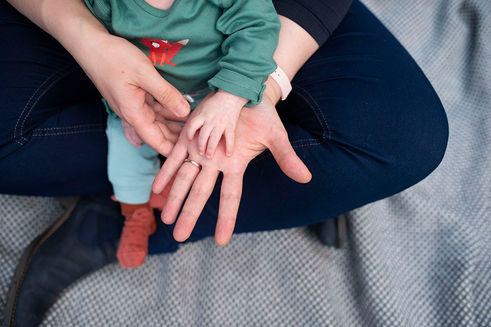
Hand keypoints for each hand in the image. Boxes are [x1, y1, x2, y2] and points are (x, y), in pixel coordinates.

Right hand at [75, 33, 189, 155]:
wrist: (91, 45)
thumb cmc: (114, 57)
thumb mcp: (144, 74)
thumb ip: (166, 94)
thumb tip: (184, 112)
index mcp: (134, 113)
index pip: (156, 140)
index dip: (172, 150)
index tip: (189, 155)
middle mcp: (133, 113)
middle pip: (159, 133)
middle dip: (177, 138)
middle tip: (198, 140)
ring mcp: (133, 105)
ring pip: (158, 121)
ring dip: (174, 125)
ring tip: (195, 126)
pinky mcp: (134, 96)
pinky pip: (154, 109)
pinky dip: (167, 112)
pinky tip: (180, 112)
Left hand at [152, 87, 311, 245]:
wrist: (245, 92)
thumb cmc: (262, 116)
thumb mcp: (275, 136)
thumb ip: (286, 158)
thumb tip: (306, 178)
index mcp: (235, 166)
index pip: (230, 197)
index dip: (226, 219)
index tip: (221, 241)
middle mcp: (216, 164)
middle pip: (201, 193)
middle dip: (190, 214)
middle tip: (180, 237)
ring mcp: (201, 152)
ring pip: (184, 179)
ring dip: (174, 198)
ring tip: (165, 219)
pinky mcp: (188, 137)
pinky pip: (173, 157)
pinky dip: (165, 173)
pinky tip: (155, 189)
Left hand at [186, 90, 246, 157]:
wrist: (230, 95)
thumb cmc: (215, 102)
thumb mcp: (202, 108)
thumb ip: (197, 118)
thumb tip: (189, 129)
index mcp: (202, 115)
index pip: (192, 126)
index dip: (189, 134)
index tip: (189, 140)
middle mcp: (210, 120)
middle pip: (203, 136)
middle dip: (200, 146)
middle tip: (200, 153)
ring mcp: (220, 123)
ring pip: (214, 139)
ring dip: (210, 149)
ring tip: (209, 156)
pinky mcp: (230, 126)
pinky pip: (229, 138)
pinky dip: (229, 147)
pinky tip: (228, 154)